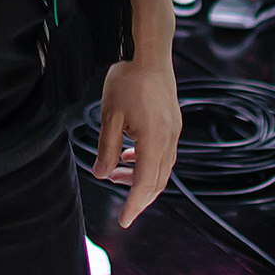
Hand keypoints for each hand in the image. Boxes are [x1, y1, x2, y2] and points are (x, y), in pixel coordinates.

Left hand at [94, 56, 179, 227]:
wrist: (148, 52)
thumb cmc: (128, 80)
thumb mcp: (110, 117)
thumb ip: (106, 148)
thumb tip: (100, 173)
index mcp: (155, 141)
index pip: (145, 184)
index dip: (134, 205)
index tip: (123, 221)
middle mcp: (169, 139)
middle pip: (158, 180)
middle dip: (139, 197)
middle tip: (122, 207)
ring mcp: (173, 130)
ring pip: (161, 167)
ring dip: (141, 177)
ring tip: (116, 175)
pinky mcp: (172, 122)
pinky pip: (162, 152)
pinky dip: (147, 161)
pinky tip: (128, 155)